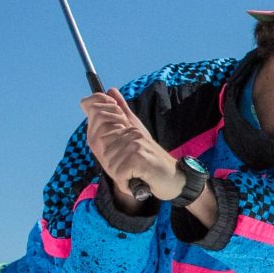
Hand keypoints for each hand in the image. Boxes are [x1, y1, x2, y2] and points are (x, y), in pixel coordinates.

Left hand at [80, 90, 173, 206]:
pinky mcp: (139, 157)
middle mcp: (131, 130)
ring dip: (119, 175)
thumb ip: (123, 113)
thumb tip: (111, 90)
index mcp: (127, 125)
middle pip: (100, 146)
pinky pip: (119, 173)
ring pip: (109, 162)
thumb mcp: (135, 136)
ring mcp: (135, 142)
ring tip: (134, 174)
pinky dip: (126, 182)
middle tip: (128, 168)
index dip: (101, 144)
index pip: (98, 120)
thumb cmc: (152, 160)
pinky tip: (137, 180)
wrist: (175, 178)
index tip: (119, 156)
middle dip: (110, 163)